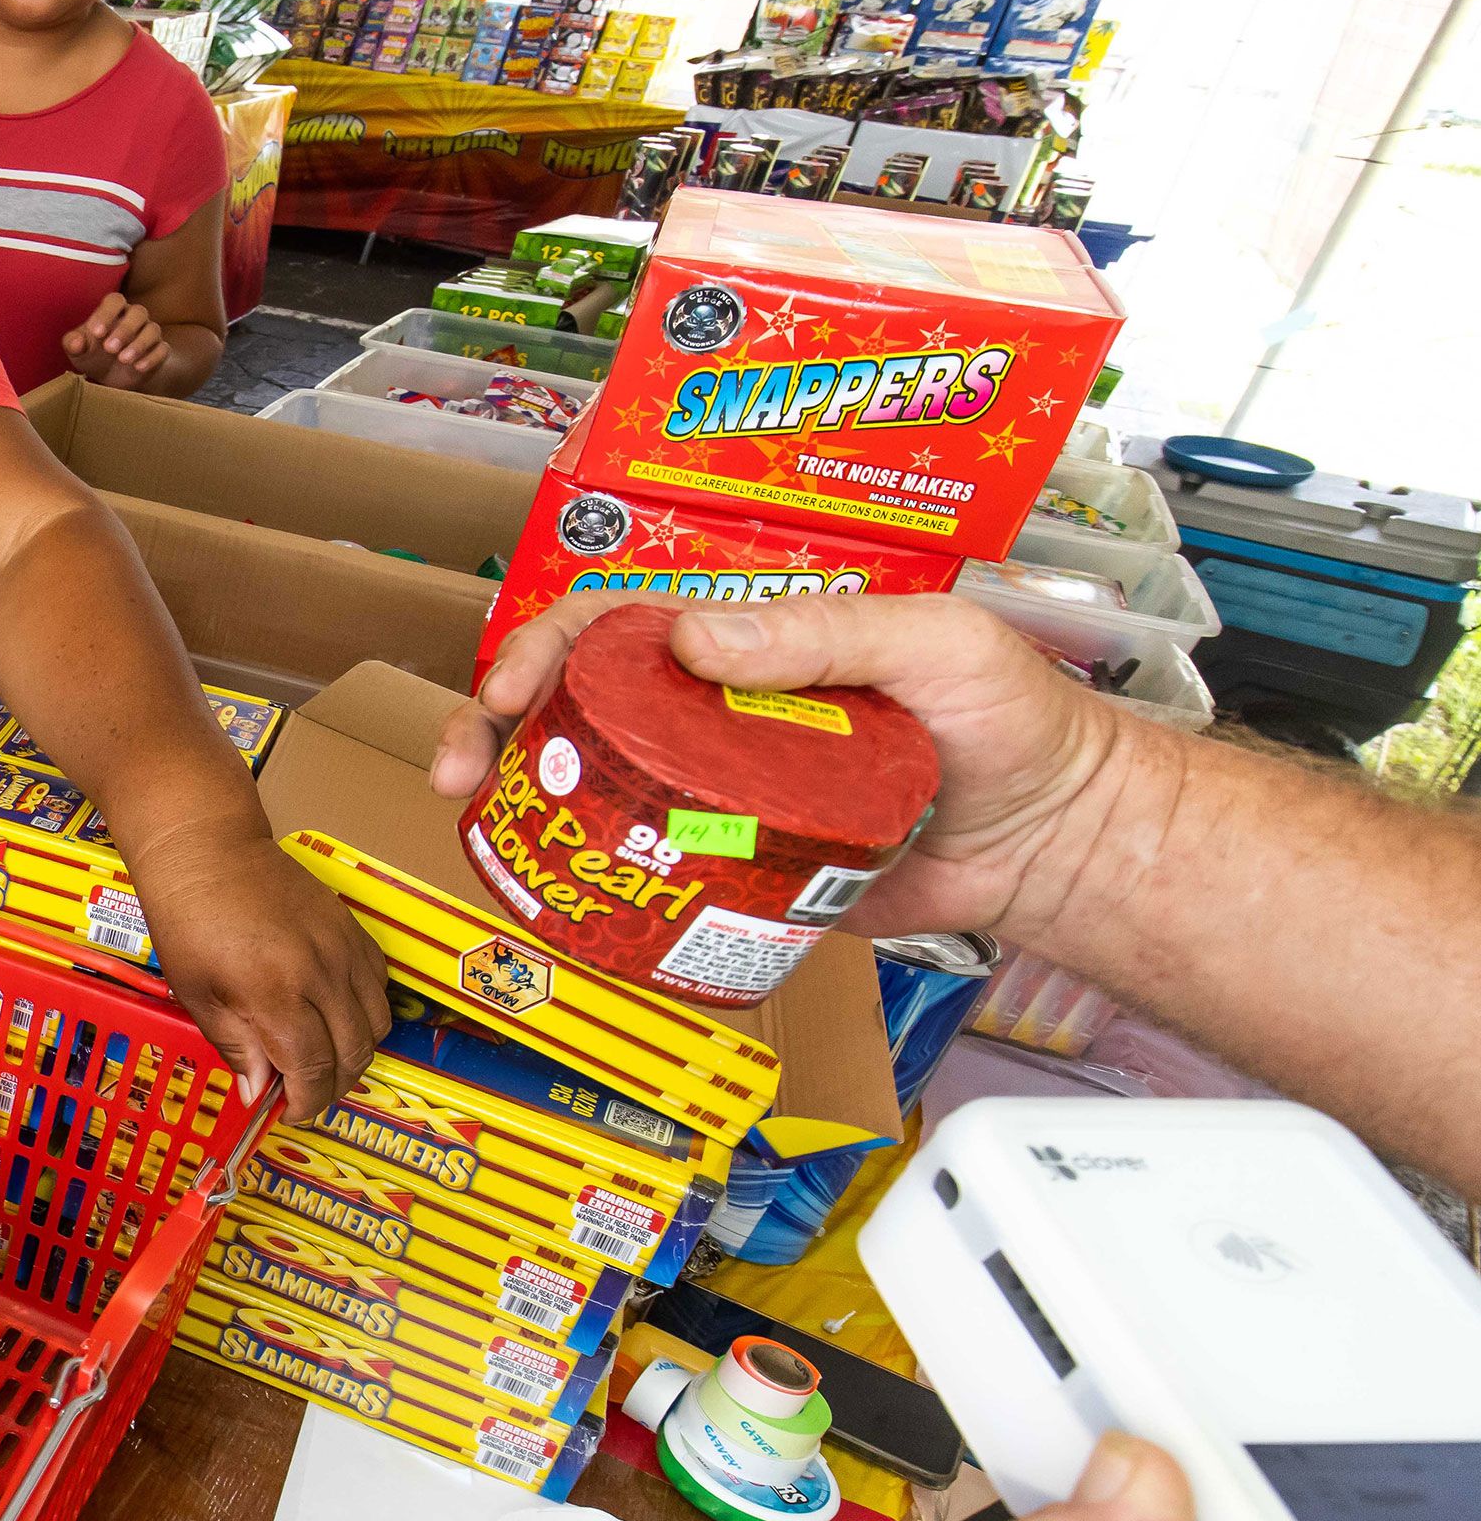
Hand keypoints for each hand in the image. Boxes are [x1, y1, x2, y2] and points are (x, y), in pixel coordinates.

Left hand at [62, 293, 170, 389]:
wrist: (109, 378)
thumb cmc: (91, 356)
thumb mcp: (77, 352)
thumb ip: (73, 344)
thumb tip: (77, 342)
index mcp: (113, 311)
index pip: (115, 300)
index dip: (106, 313)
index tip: (96, 332)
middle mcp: (133, 318)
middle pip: (138, 312)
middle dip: (125, 329)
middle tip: (109, 349)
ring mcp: (148, 333)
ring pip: (153, 329)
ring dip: (139, 344)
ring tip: (124, 360)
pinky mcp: (158, 350)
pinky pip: (162, 349)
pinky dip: (152, 357)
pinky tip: (139, 368)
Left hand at [125, 818, 391, 1121]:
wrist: (208, 849)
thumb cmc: (188, 919)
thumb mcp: (196, 993)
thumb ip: (236, 1046)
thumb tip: (260, 1092)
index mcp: (275, 992)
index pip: (314, 1069)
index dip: (306, 1103)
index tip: (288, 1112)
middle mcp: (320, 972)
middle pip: (353, 1054)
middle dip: (332, 1087)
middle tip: (303, 1092)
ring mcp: (343, 948)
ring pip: (376, 1024)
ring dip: (353, 1053)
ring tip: (319, 1058)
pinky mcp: (353, 928)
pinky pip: (380, 985)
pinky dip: (366, 1012)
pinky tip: (334, 1016)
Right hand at [433, 590, 1153, 944]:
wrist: (1058, 844)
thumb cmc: (1012, 721)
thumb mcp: (933, 644)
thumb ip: (824, 633)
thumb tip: (692, 633)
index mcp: (749, 637)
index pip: (618, 621)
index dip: (546, 645)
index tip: (510, 692)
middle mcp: (714, 709)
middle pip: (576, 702)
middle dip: (494, 726)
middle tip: (462, 772)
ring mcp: (716, 791)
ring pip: (592, 786)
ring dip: (520, 803)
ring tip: (479, 837)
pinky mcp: (735, 868)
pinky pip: (644, 869)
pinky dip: (586, 881)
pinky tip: (549, 899)